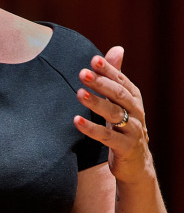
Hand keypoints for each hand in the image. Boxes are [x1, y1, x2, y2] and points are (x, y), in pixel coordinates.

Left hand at [74, 46, 152, 183]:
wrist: (135, 164)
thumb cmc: (123, 128)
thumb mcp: (121, 102)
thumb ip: (116, 78)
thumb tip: (116, 48)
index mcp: (133, 99)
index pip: (121, 80)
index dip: (109, 70)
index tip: (93, 59)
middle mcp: (136, 112)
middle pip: (119, 95)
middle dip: (101, 83)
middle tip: (83, 74)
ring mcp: (132, 130)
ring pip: (114, 114)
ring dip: (96, 103)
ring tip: (79, 93)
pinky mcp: (125, 147)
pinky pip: (107, 137)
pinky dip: (91, 128)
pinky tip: (76, 121)